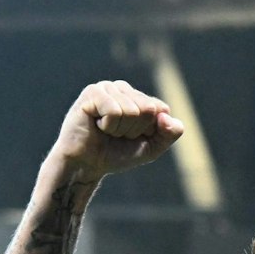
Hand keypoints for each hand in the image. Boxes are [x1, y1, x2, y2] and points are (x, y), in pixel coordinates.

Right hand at [51, 80, 184, 178]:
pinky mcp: (92, 93)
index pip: (160, 109)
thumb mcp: (151, 148)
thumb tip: (167, 116)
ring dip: (120, 130)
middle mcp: (123, 88)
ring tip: (105, 130)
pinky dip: (108, 126)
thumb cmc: (115, 154)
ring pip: (132, 111)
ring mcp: (107, 88)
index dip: (149, 131)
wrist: (85, 165)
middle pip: (148, 109)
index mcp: (138, 97)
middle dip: (134, 130)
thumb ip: (169, 134)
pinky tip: (97, 125)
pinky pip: (115, 111)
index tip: (132, 137)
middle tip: (116, 135)